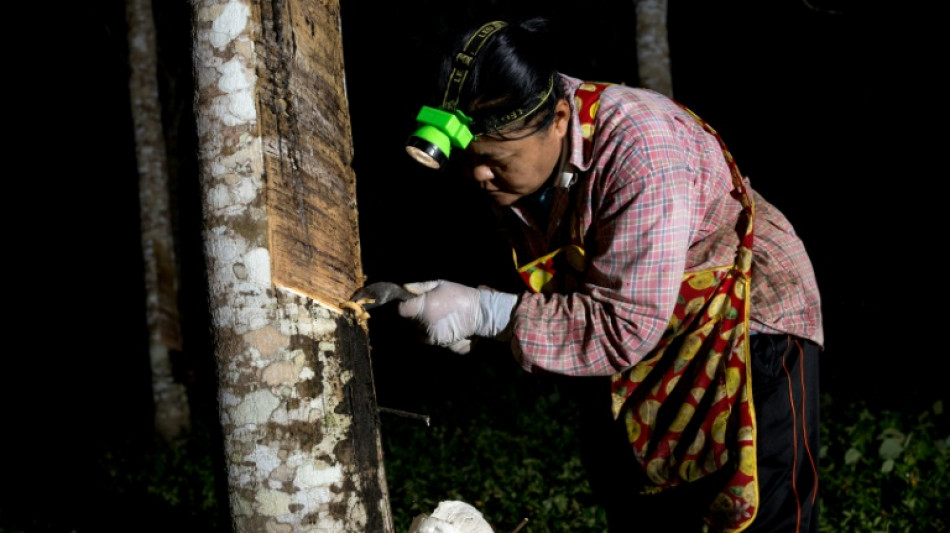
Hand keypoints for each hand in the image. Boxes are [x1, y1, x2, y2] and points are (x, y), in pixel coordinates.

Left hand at [397, 280, 517, 349]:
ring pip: (419, 334)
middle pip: (410, 324)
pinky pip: (431, 340)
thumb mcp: (440, 284)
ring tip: (437, 319)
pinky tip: (443, 326)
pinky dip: (434, 335)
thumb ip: (421, 286)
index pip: (402, 310)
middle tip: (426, 311)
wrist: (480, 312)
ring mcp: (434, 337)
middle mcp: (426, 324)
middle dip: (415, 318)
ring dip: (424, 328)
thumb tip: (405, 288)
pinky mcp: (442, 344)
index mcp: (424, 307)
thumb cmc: (460, 295)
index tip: (409, 305)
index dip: (404, 307)